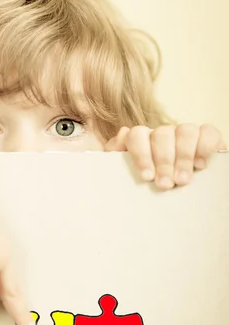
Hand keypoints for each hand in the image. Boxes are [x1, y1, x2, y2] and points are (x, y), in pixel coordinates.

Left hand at [105, 124, 226, 189]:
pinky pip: (208, 132)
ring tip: (182, 180)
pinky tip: (200, 165)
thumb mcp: (125, 174)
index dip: (142, 154)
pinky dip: (205, 146)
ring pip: (185, 130)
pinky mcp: (206, 138)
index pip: (137, 135)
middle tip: (165, 184)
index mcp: (141, 140)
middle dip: (164, 161)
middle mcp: (163, 134)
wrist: (172, 194)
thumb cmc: (145, 184)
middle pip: (162, 134)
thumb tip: (122, 135)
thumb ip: (116, 155)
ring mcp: (184, 134)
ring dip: (184, 156)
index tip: (147, 177)